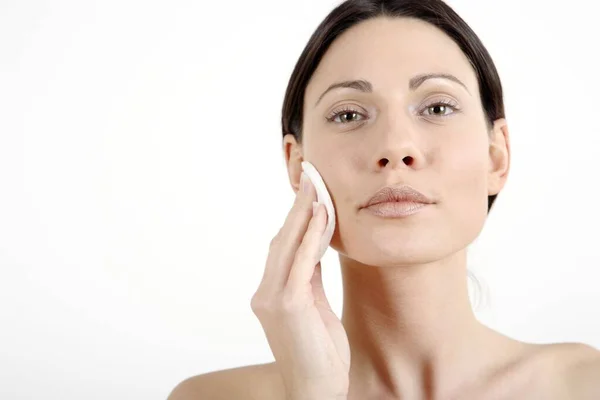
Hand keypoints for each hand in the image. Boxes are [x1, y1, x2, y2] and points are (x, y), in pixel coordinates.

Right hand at [251, 171, 349, 399]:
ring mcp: (272, 299)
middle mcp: (265, 293)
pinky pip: (301, 263)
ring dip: (303, 213)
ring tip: (316, 186)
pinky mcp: (287, 305)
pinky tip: (321, 215)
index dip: (295, 218)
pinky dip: (310, 237)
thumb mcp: (315, 308)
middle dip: (298, 206)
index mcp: (271, 293)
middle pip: (281, 240)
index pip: (282, 247)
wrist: (315, 391)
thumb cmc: (319, 353)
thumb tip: (315, 245)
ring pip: (287, 245)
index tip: (309, 192)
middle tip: (311, 176)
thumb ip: (311, 277)